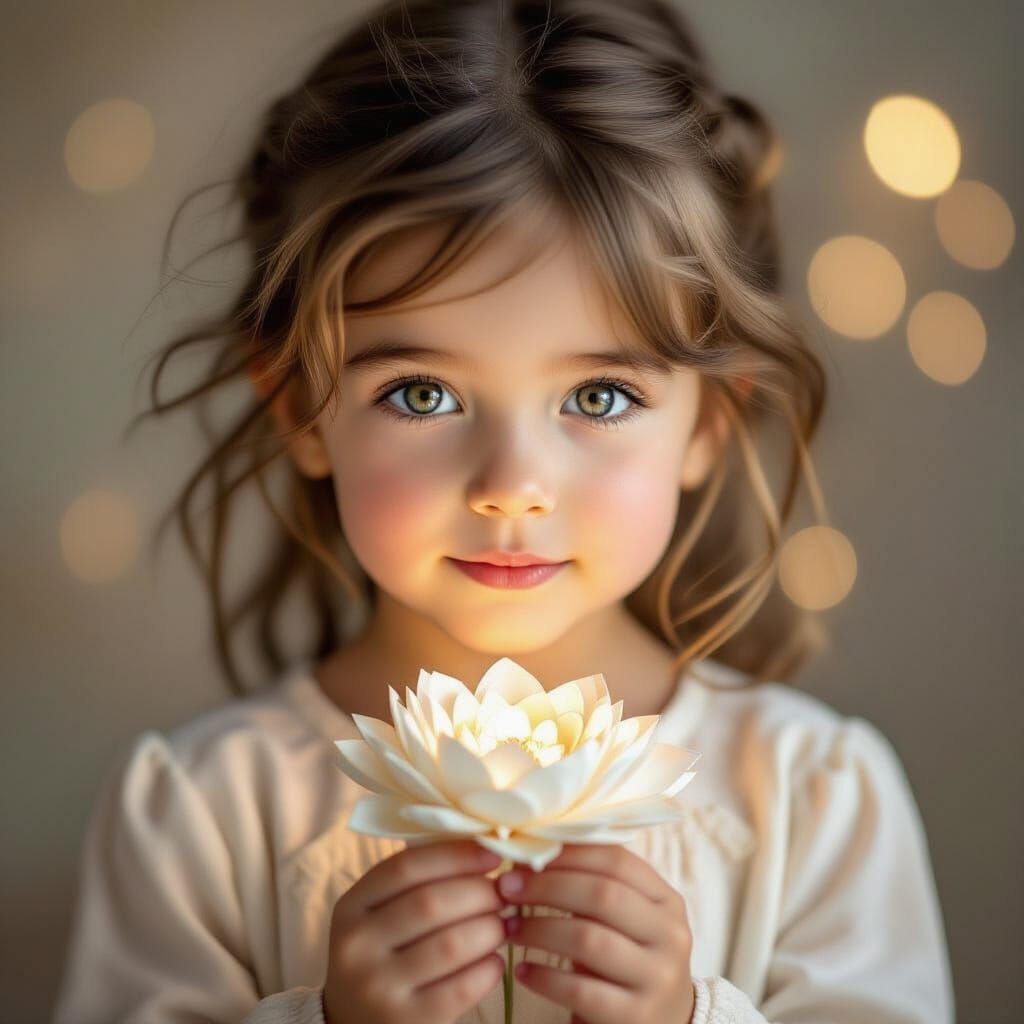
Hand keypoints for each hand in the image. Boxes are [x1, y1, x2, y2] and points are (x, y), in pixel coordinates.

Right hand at [323, 838, 508, 1023]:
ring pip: (451, 944)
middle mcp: (356, 945)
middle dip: (480, 893)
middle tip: (504, 894)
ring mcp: (377, 988)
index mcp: (351, 906)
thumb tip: (482, 846)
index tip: (491, 853)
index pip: (406, 867)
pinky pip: (461, 988)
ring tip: (504, 925)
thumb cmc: (384, 954)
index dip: (455, 855)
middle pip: (431, 903)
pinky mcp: (404, 1022)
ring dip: (490, 929)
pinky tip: (495, 961)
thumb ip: (417, 882)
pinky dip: (488, 970)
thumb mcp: (380, 914)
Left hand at [495, 843, 695, 1023]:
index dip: (568, 854)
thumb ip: (593, 884)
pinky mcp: (636, 1017)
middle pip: (602, 895)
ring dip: (539, 929)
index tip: (526, 854)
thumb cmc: (629, 956)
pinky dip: (545, 978)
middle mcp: (670, 935)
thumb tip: (531, 850)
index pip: (617, 861)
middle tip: (507, 888)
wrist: (664, 1022)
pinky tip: (523, 970)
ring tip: (509, 928)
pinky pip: (581, 990)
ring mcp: (657, 978)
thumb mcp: (625, 917)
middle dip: (547, 887)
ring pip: (589, 940)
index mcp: (667, 900)